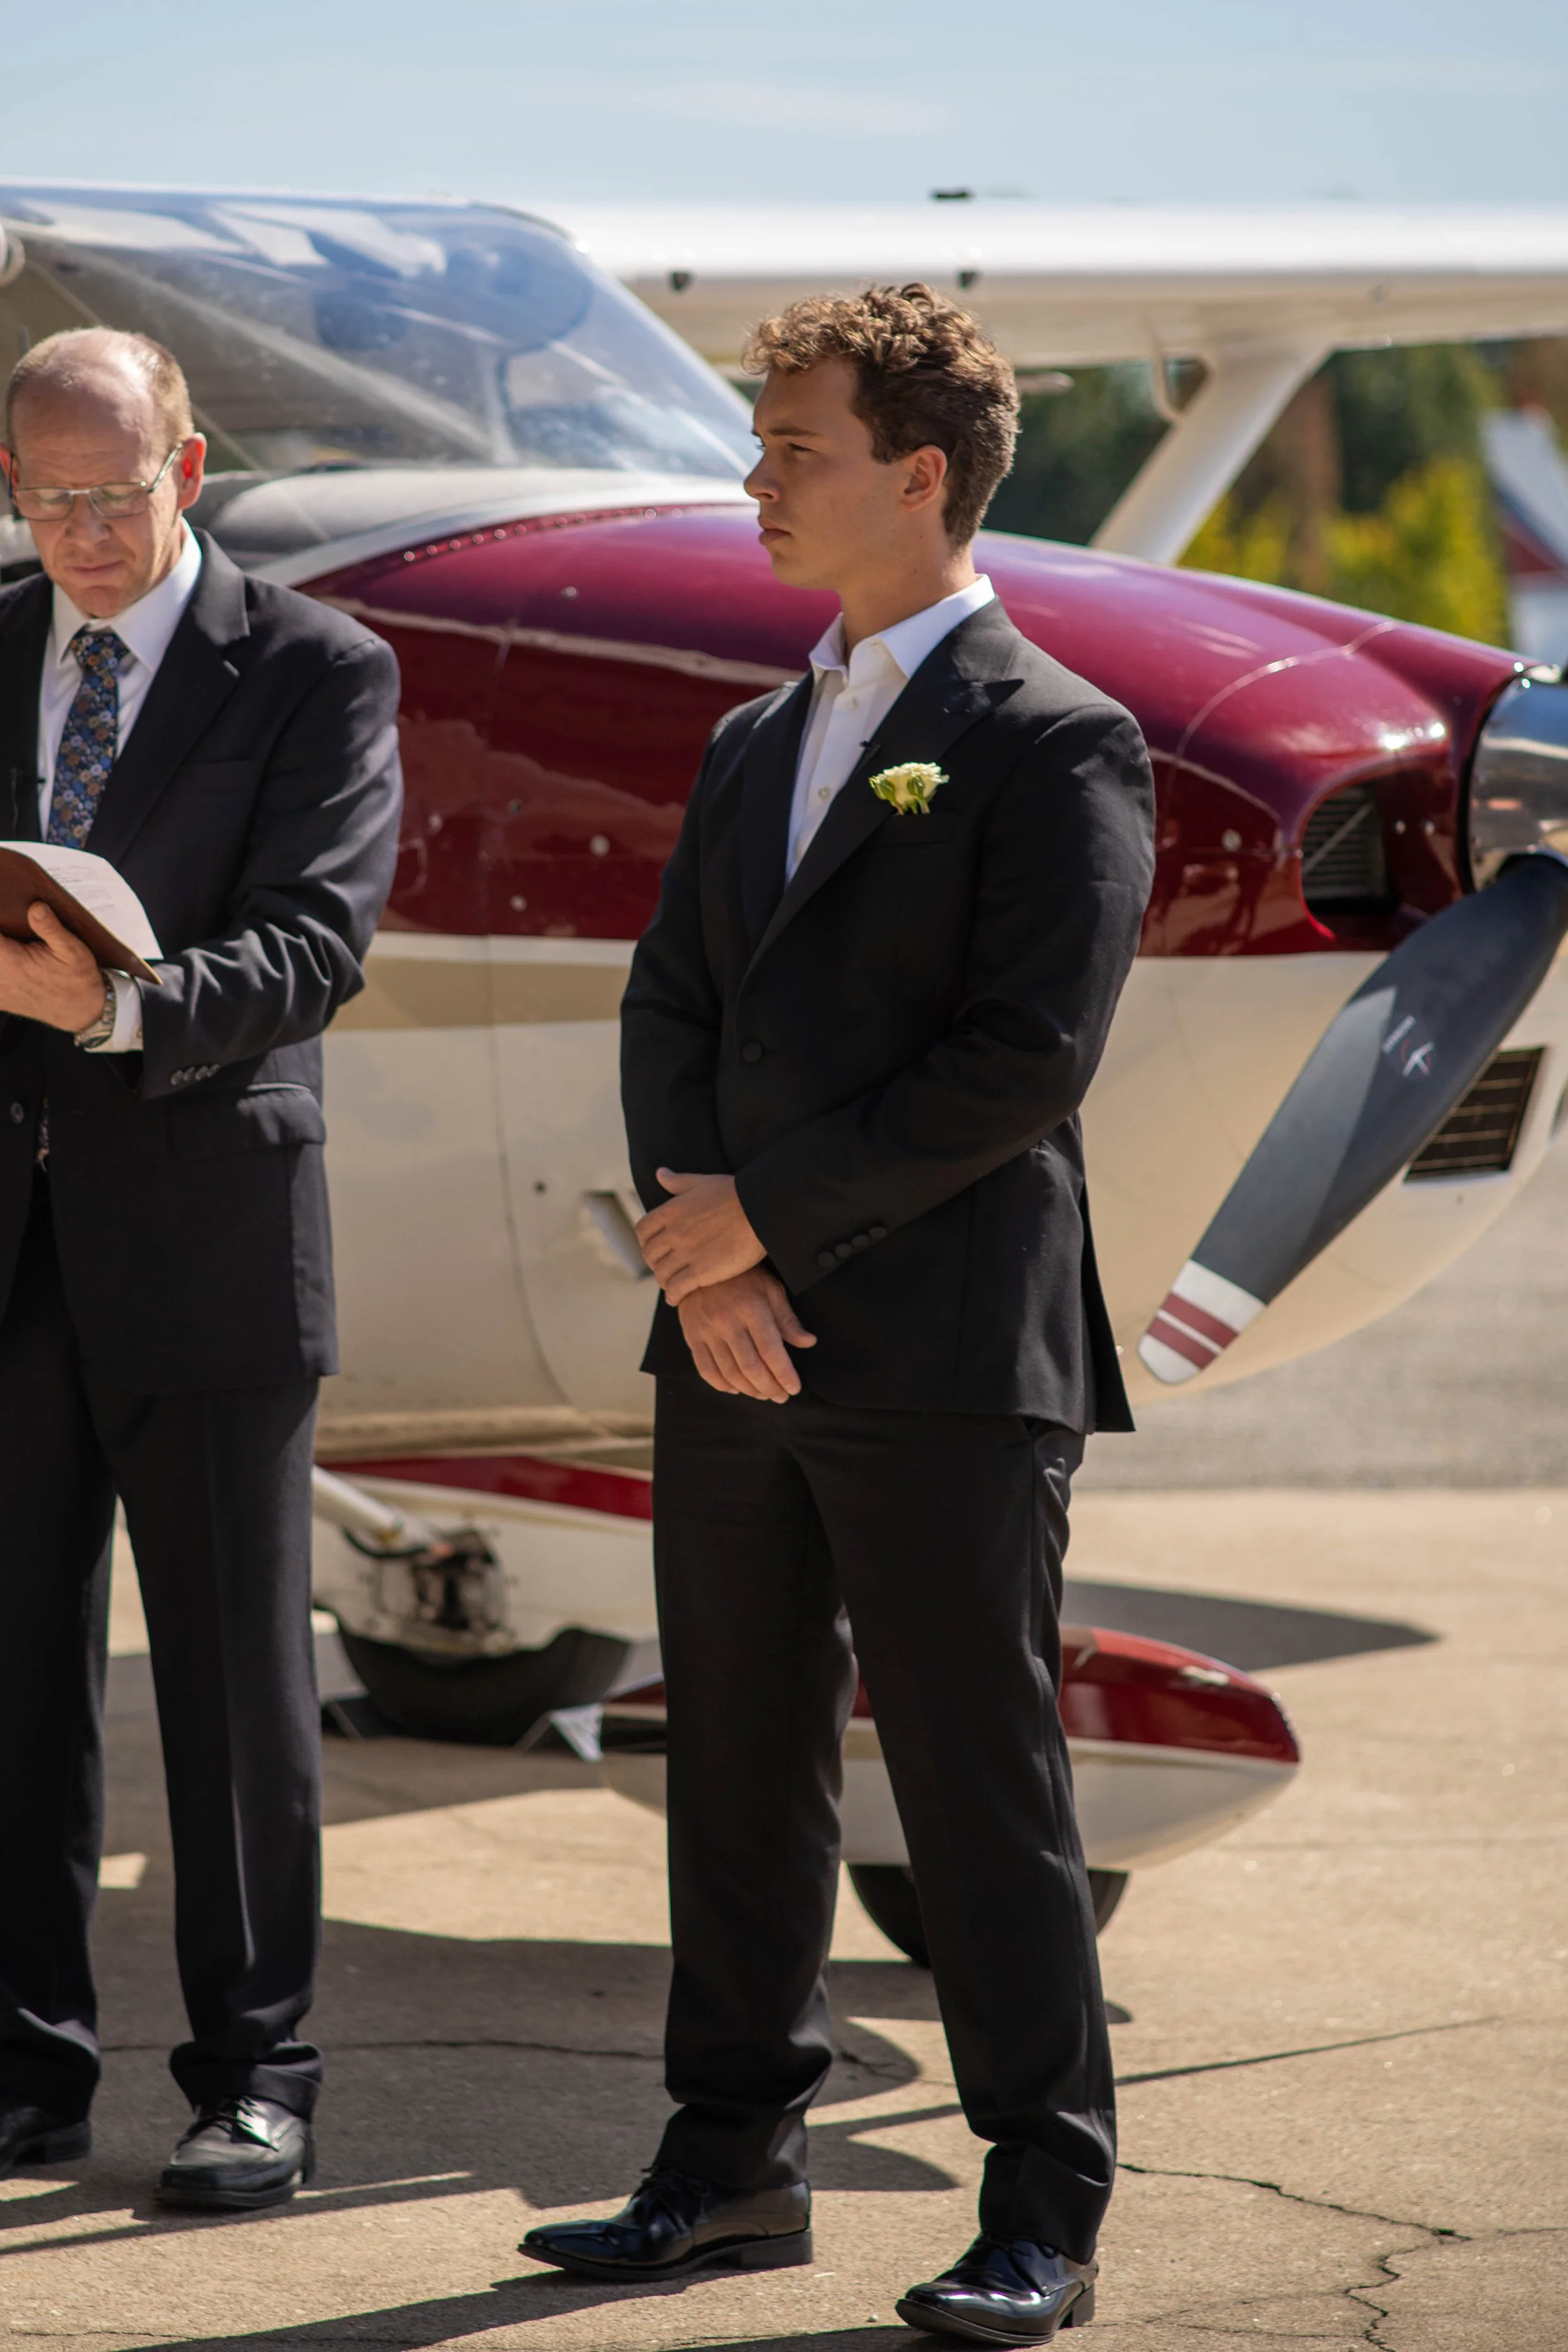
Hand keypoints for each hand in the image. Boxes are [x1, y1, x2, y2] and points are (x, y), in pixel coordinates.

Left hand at [0, 903, 106, 1031]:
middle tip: (13, 930)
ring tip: (15, 948)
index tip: (4, 908)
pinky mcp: (1, 999)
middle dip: (3, 937)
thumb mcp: (71, 949)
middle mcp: (0, 978)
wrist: (82, 1011)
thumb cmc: (78, 979)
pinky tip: (13, 962)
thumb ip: (49, 927)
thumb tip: (35, 907)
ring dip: (3, 952)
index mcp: (12, 962)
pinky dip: (3, 970)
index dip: (0, 919)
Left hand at [636, 1169, 765, 1303]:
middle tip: (666, 1268)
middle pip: (650, 1255)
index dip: (646, 1242)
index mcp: (670, 1211)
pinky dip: (673, 1296)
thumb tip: (660, 1173)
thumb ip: (678, 1182)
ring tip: (673, 1285)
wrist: (760, 1210)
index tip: (655, 1248)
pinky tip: (678, 1297)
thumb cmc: (735, 1193)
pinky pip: (676, 1289)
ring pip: (661, 1274)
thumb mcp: (702, 1182)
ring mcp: (686, 1253)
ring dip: (665, 1281)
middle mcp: (673, 1233)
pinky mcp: (701, 1272)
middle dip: (655, 1263)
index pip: (643, 1231)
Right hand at [677, 1270, 815, 1401]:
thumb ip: (787, 1318)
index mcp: (751, 1309)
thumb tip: (808, 1342)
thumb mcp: (770, 1289)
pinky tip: (736, 1389)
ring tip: (763, 1394)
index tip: (794, 1388)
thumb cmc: (742, 1276)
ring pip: (729, 1373)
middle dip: (770, 1387)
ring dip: (749, 1390)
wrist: (700, 1263)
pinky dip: (722, 1385)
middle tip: (781, 1396)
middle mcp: (727, 1322)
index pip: (771, 1351)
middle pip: (751, 1367)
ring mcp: (707, 1331)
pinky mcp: (692, 1337)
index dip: (784, 1374)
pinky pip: (706, 1370)